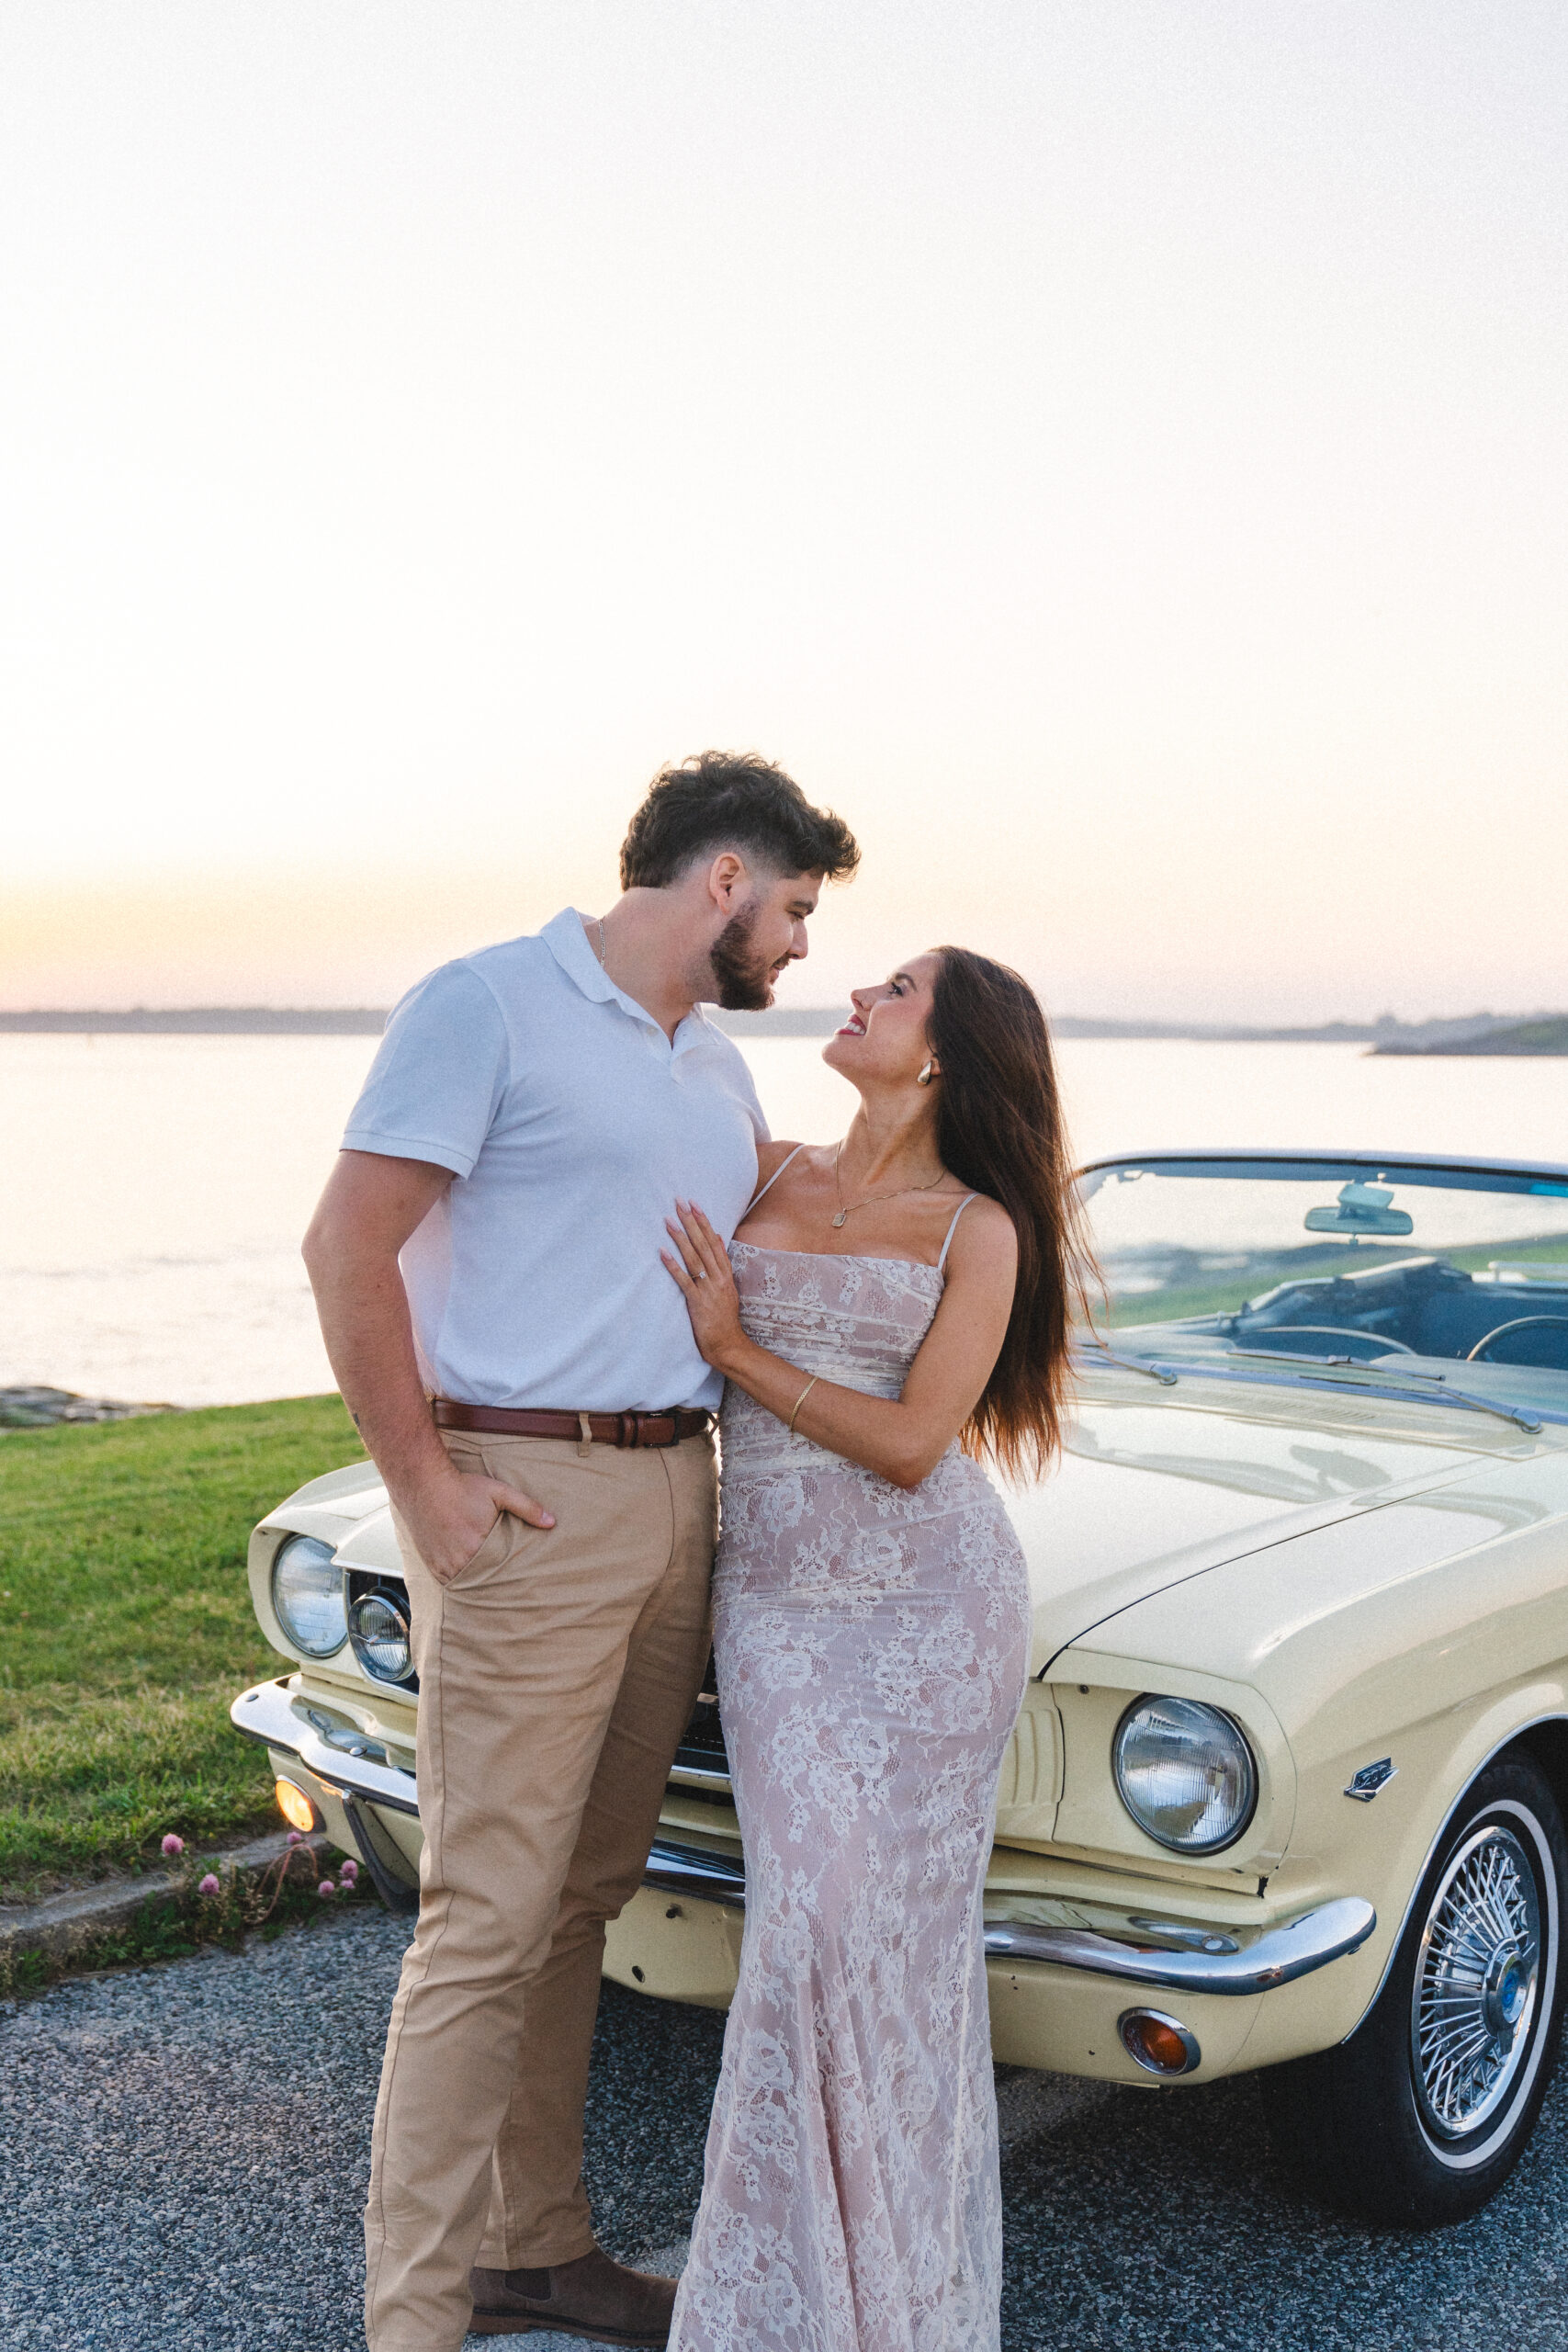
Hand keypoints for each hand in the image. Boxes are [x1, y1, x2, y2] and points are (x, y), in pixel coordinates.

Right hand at [399, 1464, 554, 1584]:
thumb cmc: (463, 1487)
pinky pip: (449, 1582)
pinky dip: (459, 1580)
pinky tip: (470, 1577)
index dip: (511, 1575)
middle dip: (495, 1581)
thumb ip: (527, 1507)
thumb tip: (552, 1522)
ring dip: (476, 1582)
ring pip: (466, 1583)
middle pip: (484, 1580)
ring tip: (490, 1583)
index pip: (502, 1572)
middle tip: (511, 1589)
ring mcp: (443, 1564)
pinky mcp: (431, 1565)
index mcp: (479, 1547)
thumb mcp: (499, 1493)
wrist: (424, 1483)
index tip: (522, 1579)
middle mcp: (460, 1561)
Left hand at [662, 1199, 745, 1369]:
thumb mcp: (727, 1288)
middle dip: (691, 1222)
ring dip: (680, 1238)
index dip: (704, 1221)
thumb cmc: (724, 1319)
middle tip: (680, 1202)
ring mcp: (708, 1289)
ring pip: (694, 1258)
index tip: (694, 1204)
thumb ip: (722, 1264)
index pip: (714, 1241)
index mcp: (725, 1274)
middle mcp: (718, 1278)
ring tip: (668, 1220)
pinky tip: (662, 1252)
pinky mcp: (697, 1302)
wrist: (728, 1345)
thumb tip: (717, 1238)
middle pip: (704, 1244)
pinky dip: (673, 1265)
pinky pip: (684, 1280)